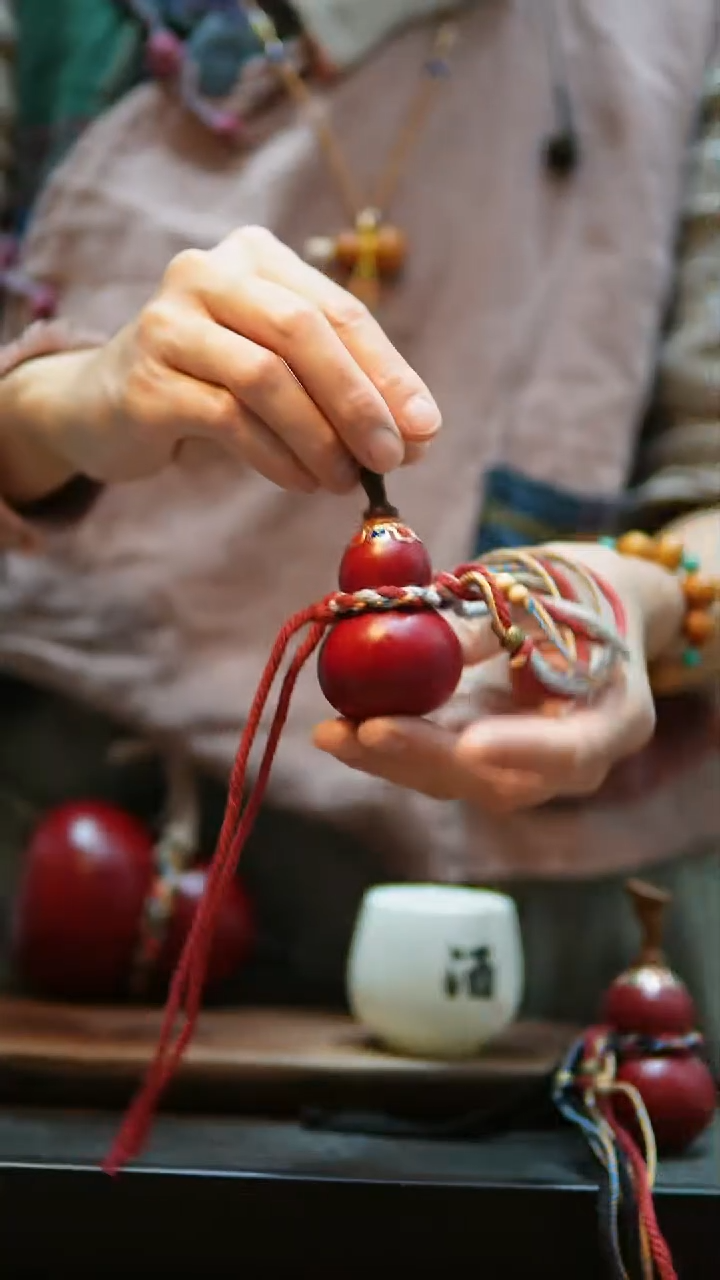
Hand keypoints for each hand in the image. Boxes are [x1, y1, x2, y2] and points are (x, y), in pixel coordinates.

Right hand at [40, 226, 440, 491]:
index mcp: (255, 256)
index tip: (427, 428)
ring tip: (344, 481)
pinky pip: (228, 419)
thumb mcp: (280, 368)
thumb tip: (420, 434)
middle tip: (393, 459)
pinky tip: (301, 481)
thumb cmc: (210, 382)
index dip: (389, 372)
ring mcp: (168, 323)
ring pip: (266, 377)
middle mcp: (207, 273)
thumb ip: (344, 387)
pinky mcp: (145, 380)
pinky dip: (277, 457)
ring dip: (319, 438)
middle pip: (303, 333)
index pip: (339, 310)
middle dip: (358, 402)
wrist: (103, 403)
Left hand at [313, 546, 681, 813]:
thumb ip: (492, 624)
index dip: (521, 751)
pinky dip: (384, 749)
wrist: (589, 612)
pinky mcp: (480, 762)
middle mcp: (572, 762)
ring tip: (331, 734)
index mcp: (615, 718)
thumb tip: (425, 640)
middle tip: (366, 731)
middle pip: (497, 779)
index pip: (571, 749)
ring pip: (454, 780)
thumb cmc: (577, 593)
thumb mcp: (546, 592)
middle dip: (424, 756)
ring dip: (388, 759)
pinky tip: (336, 732)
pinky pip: (432, 764)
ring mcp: (523, 768)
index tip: (471, 744)